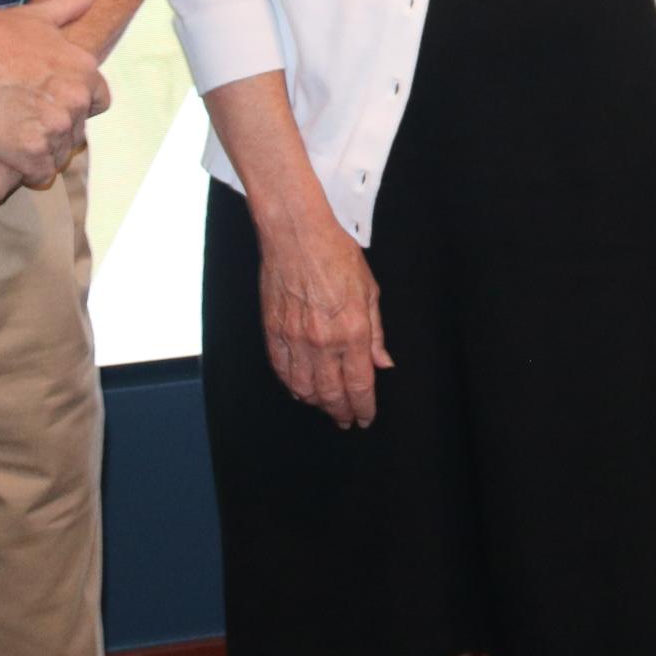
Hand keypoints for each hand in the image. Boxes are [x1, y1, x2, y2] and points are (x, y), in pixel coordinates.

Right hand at [0, 0, 110, 181]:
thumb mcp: (40, 16)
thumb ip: (71, 5)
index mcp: (86, 71)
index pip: (98, 102)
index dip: (74, 105)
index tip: (50, 105)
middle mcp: (78, 100)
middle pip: (77, 130)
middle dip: (56, 128)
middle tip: (26, 122)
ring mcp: (56, 128)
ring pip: (58, 153)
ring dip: (41, 151)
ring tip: (14, 140)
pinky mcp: (31, 152)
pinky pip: (40, 173)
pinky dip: (27, 171)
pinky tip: (9, 158)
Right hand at [256, 210, 392, 426]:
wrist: (296, 235)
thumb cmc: (336, 255)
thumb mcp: (369, 290)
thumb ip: (376, 332)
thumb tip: (383, 363)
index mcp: (352, 331)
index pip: (360, 385)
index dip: (364, 408)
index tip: (365, 417)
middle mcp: (323, 341)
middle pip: (331, 394)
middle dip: (341, 412)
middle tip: (347, 420)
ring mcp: (295, 339)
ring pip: (304, 389)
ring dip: (317, 404)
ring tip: (327, 407)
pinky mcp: (273, 332)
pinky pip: (282, 371)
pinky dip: (292, 387)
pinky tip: (301, 390)